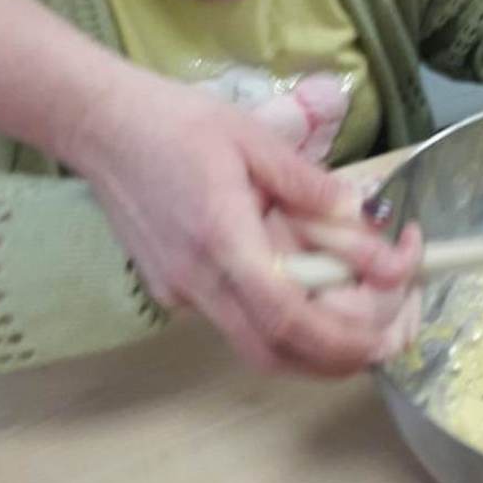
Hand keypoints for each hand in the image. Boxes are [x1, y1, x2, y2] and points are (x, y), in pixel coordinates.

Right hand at [69, 65, 419, 374]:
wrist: (98, 125)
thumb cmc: (175, 121)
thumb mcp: (253, 138)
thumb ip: (307, 183)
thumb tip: (359, 214)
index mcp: (222, 238)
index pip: (286, 316)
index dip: (341, 337)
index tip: (383, 334)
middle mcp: (198, 279)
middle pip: (272, 353)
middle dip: (334, 360)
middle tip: (383, 340)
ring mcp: (179, 291)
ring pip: (253, 345)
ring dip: (308, 348)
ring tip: (357, 320)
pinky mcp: (171, 290)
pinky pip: (233, 319)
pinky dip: (275, 320)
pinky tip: (303, 288)